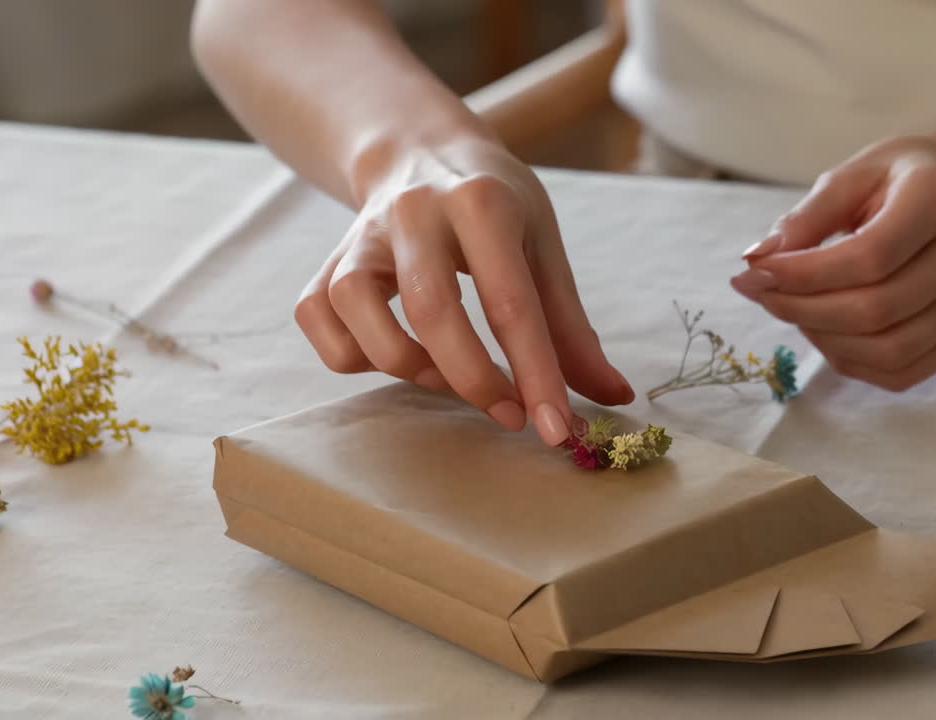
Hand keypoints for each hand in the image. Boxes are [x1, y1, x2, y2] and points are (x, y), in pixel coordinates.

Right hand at [294, 138, 632, 444]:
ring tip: (450, 373)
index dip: (537, 374)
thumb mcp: (543, 246)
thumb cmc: (493, 207)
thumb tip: (614, 397)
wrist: (420, 152)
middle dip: (476, 382)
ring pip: (360, 318)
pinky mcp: (324, 262)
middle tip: (511, 415)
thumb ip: (572, 328)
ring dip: (411, 368)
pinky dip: (357, 356)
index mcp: (481, 201)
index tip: (556, 429)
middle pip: (432, 313)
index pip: (511, 301)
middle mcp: (413, 212)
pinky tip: (400, 352)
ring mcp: (358, 236)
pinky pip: (321, 326)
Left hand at [731, 135, 935, 390]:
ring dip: (822, 339)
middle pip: (874, 310)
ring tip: (793, 309)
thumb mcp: (854, 175)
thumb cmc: (904, 180)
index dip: (802, 274)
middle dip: (801, 309)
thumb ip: (805, 217)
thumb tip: (756, 261)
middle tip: (761, 293)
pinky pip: (901, 373)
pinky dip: (851, 362)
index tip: (755, 272)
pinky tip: (826, 331)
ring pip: (887, 350)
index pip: (867, 258)